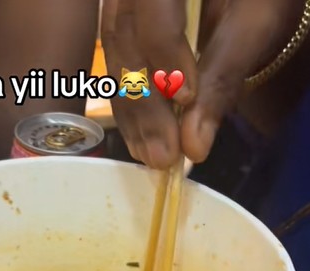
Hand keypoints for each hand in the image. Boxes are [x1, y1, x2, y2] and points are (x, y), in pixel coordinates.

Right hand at [102, 0, 302, 167]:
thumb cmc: (255, 1)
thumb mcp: (252, 28)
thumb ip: (222, 80)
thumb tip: (194, 146)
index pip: (152, 4)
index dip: (164, 53)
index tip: (186, 99)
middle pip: (124, 38)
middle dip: (145, 103)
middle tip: (163, 153)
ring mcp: (118, 3)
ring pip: (113, 59)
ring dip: (133, 115)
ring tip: (153, 157)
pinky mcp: (117, 26)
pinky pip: (113, 69)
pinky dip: (129, 110)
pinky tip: (142, 142)